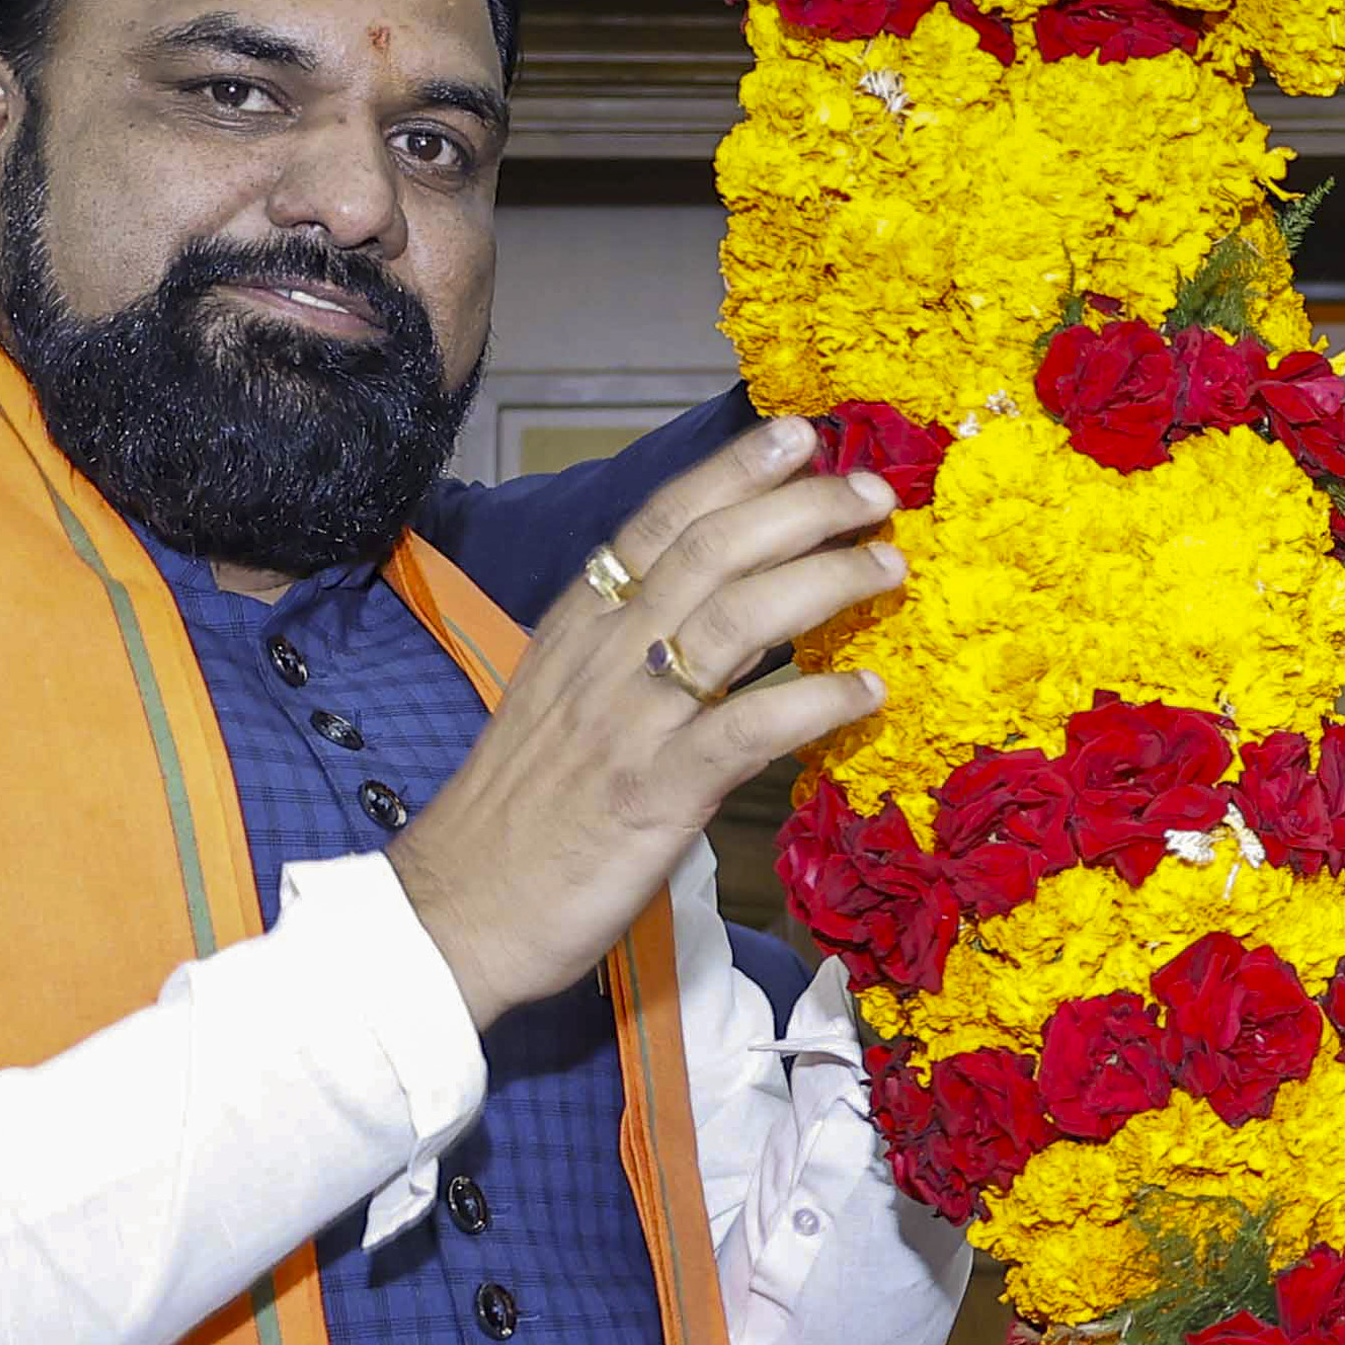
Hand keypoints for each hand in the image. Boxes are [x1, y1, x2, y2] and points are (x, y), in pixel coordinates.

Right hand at [386, 417, 904, 1026]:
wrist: (457, 910)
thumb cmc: (519, 812)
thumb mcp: (562, 700)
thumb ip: (629, 648)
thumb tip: (716, 610)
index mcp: (576, 624)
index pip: (659, 521)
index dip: (733, 473)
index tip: (799, 434)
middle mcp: (601, 655)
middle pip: (711, 550)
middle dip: (801, 507)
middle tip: (875, 490)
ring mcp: (628, 721)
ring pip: (736, 619)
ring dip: (823, 582)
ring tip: (887, 567)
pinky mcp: (653, 793)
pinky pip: (747, 729)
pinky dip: (815, 702)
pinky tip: (868, 692)